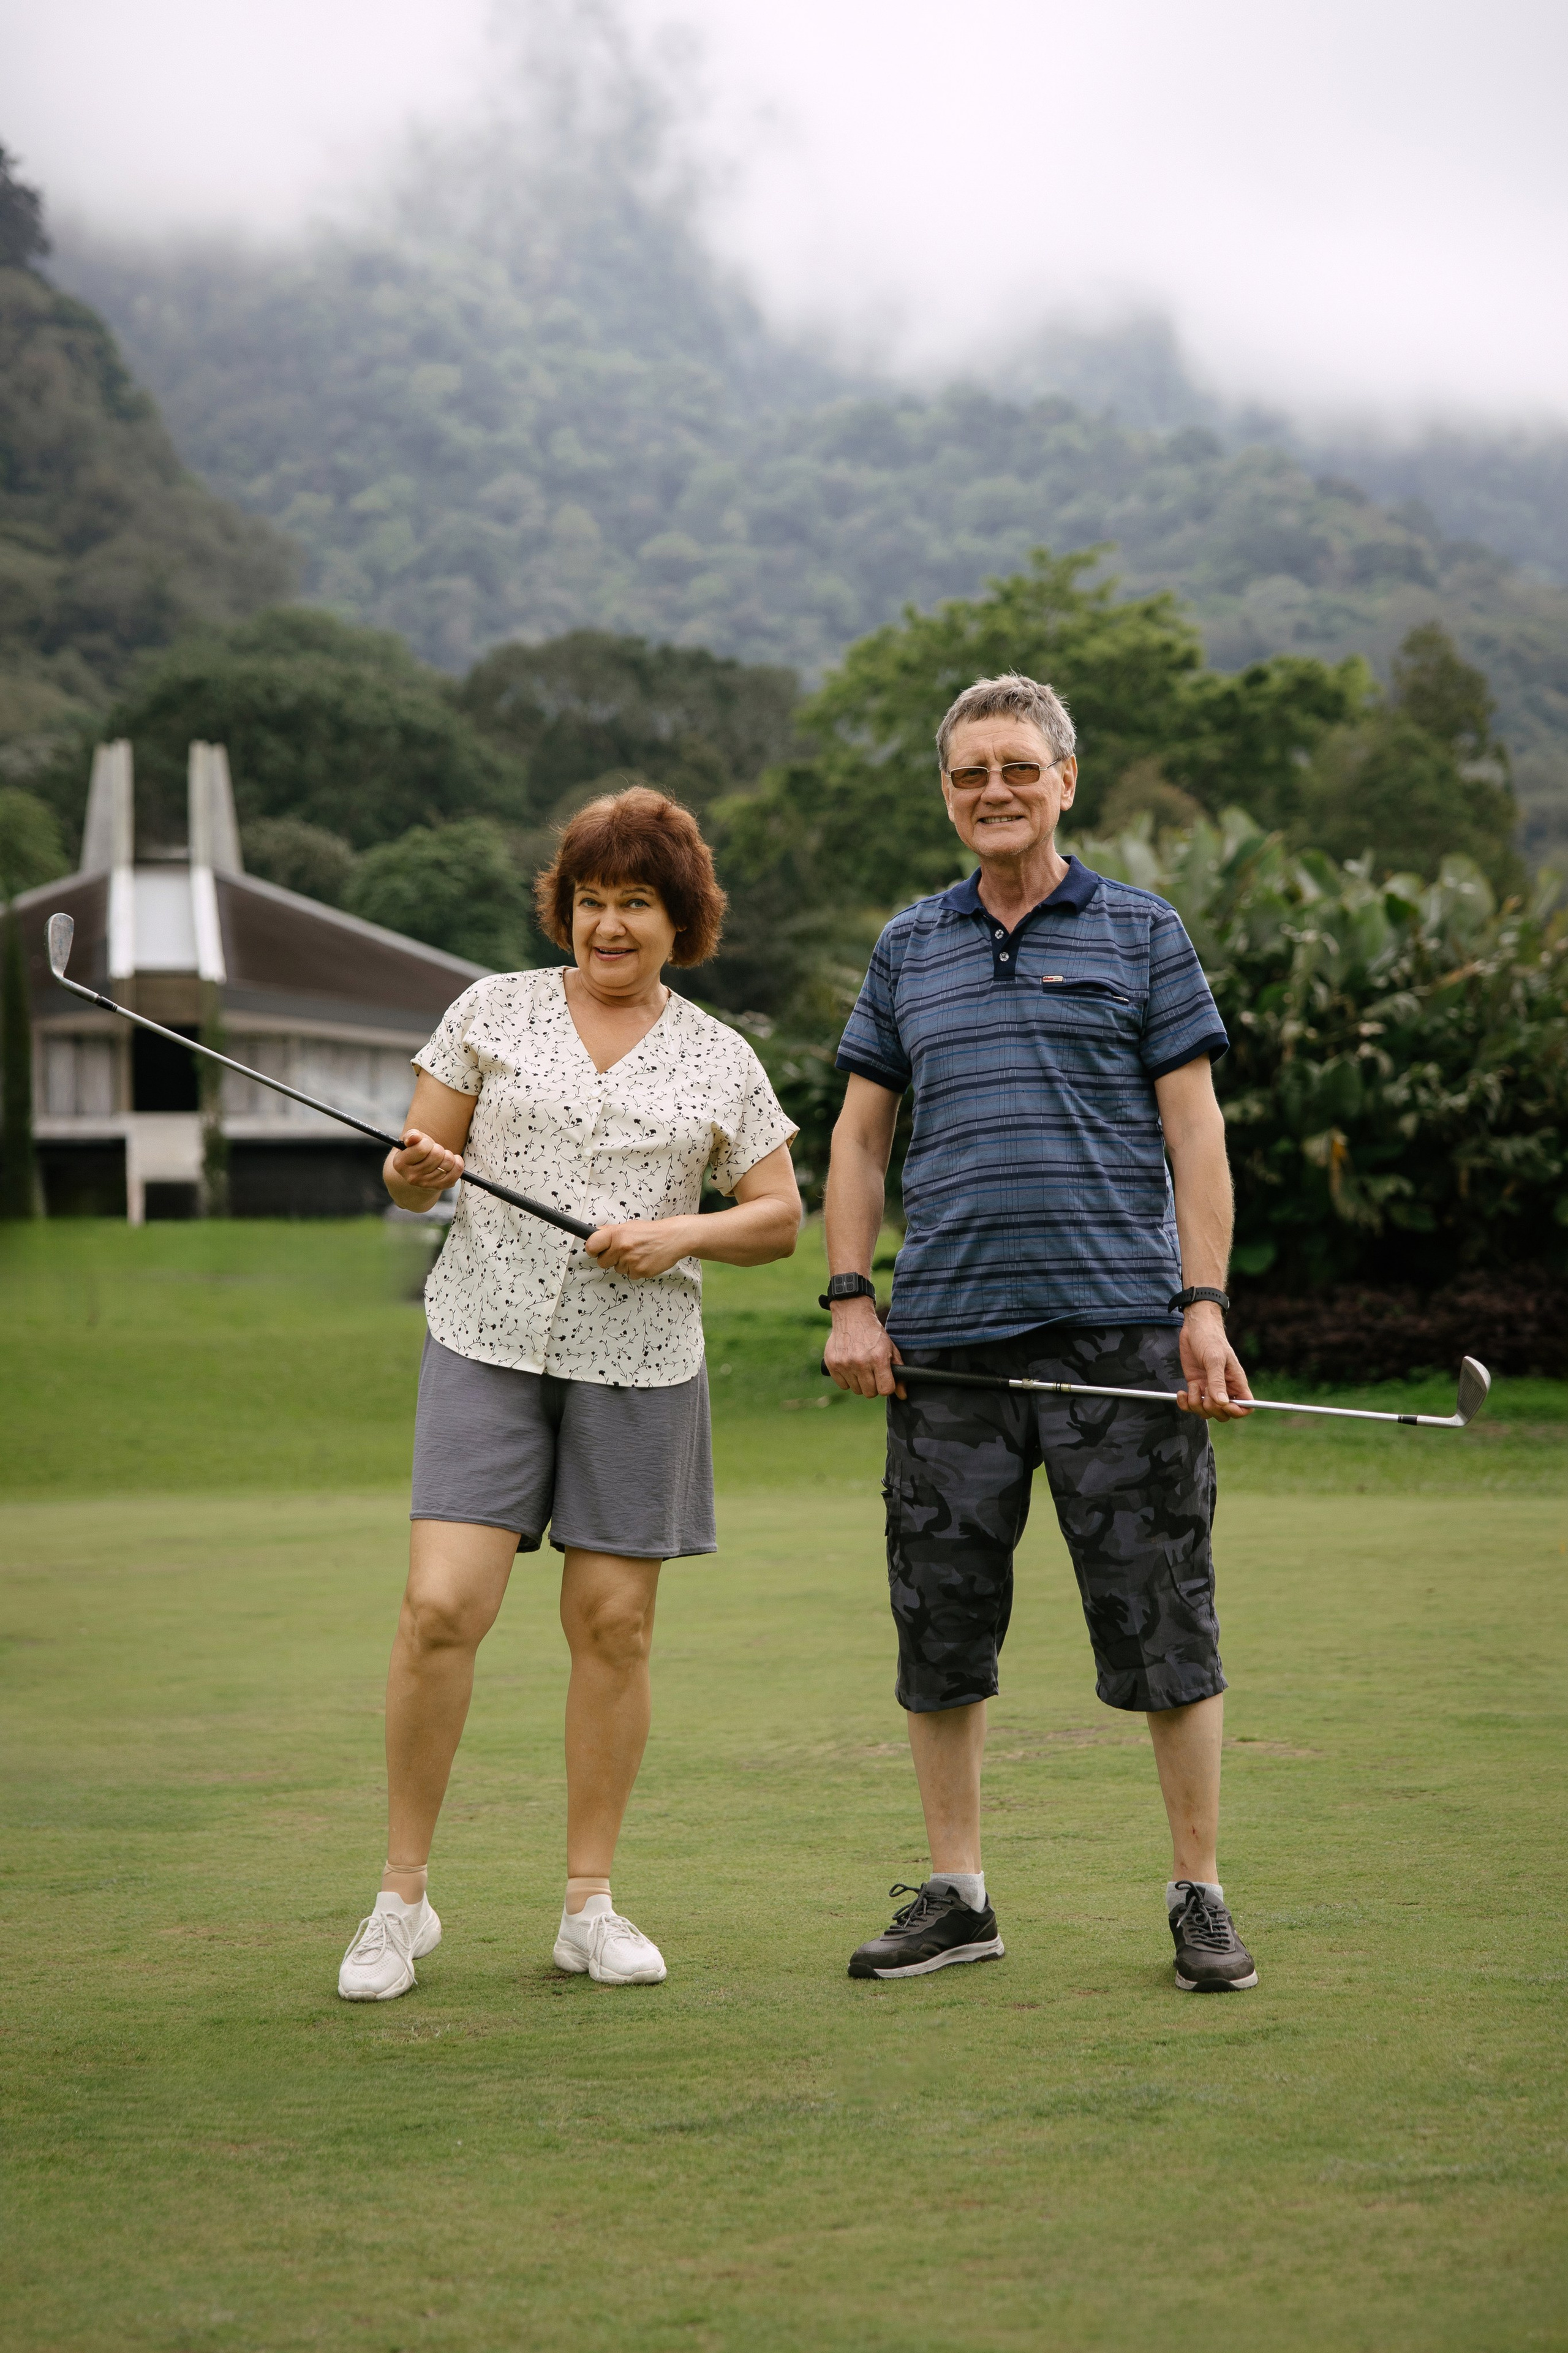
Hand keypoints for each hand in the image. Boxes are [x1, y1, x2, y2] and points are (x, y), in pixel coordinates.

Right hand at [390, 1129, 462, 1193]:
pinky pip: (457, 1170)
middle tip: (433, 1152)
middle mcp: (412, 1177)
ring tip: (440, 1158)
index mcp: (400, 1163)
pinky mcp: (440, 1187)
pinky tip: (451, 1162)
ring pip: (448, 1161)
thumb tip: (415, 1137)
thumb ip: (412, 1136)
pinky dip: (457, 1162)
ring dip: (447, 1155)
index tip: (424, 1145)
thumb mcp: (411, 1142)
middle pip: (437, 1154)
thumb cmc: (416, 1153)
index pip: (422, 1148)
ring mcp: (427, 1184)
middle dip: (437, 1148)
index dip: (426, 1143)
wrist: (419, 1172)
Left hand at [585, 1217, 697, 1278]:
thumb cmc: (652, 1232)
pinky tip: (644, 1260)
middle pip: (602, 1262)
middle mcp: (622, 1247)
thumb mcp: (629, 1226)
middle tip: (622, 1252)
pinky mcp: (639, 1271)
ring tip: (638, 1254)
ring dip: (625, 1264)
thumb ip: (611, 1231)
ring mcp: (630, 1261)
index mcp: (617, 1234)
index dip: (592, 1250)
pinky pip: (630, 1275)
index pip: (591, 1246)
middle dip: (610, 1259)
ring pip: (617, 1269)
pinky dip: (635, 1269)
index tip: (596, 1251)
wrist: (673, 1238)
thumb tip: (594, 1233)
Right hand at [823, 1295, 904, 1397]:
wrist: (852, 1316)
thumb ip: (899, 1371)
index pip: (885, 1390)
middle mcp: (861, 1362)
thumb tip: (902, 1396)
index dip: (886, 1386)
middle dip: (873, 1385)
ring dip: (859, 1382)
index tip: (884, 1380)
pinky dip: (847, 1380)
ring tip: (860, 1367)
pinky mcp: (832, 1364)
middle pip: (870, 1393)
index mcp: (878, 1358)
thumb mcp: (890, 1349)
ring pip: (856, 1390)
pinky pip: (843, 1385)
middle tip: (872, 1372)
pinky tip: (850, 1367)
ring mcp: (845, 1364)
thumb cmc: (874, 1334)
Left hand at [1176, 1303, 1253, 1420]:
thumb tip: (1222, 1403)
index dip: (1236, 1411)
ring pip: (1206, 1412)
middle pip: (1224, 1414)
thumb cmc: (1210, 1338)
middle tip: (1204, 1391)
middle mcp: (1224, 1388)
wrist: (1195, 1327)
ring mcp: (1209, 1388)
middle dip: (1212, 1408)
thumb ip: (1217, 1381)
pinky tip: (1181, 1392)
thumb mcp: (1214, 1358)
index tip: (1223, 1404)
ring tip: (1192, 1387)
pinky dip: (1185, 1404)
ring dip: (1196, 1405)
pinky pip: (1192, 1405)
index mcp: (1236, 1382)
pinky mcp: (1196, 1386)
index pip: (1246, 1406)